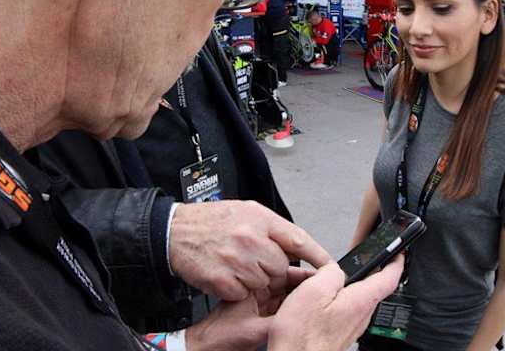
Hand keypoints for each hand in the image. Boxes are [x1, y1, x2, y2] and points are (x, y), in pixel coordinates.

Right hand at [169, 201, 331, 300]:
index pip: (299, 239)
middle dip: (273, 270)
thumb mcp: (246, 211)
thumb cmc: (209, 221)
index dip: (317, 256)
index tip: (330, 268)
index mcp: (259, 218)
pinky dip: (237, 289)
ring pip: (263, 282)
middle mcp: (250, 237)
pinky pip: (243, 292)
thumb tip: (296, 244)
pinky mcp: (222, 279)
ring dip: (255, 280)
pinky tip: (227, 275)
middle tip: (257, 262)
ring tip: (239, 266)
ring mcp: (236, 260)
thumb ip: (272, 227)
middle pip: (281, 267)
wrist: (174, 231)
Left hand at [186, 266, 315, 350]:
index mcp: (254, 282)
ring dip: (302, 297)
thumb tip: (302, 317)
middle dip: (308, 286)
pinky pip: (284, 306)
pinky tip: (304, 312)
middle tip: (326, 289)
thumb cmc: (219, 334)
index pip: (287, 272)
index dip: (307, 276)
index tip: (324, 277)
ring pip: (289, 294)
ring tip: (318, 300)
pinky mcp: (262, 311)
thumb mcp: (253, 329)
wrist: (206, 347)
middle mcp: (259, 288)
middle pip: (291, 282)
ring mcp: (261, 299)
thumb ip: (278, 322)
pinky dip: (294, 308)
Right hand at [267, 255, 403, 350]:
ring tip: (314, 282)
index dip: (395, 261)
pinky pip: (340, 310)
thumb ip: (330, 272)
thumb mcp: (314, 290)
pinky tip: (310, 303)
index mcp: (360, 301)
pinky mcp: (339, 334)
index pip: (389, 278)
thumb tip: (334, 269)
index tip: (397, 252)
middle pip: (368, 286)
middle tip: (340, 263)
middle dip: (356, 272)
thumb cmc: (302, 337)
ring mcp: (350, 327)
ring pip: (352, 298)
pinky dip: (329, 301)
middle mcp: (360, 316)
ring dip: (338, 287)